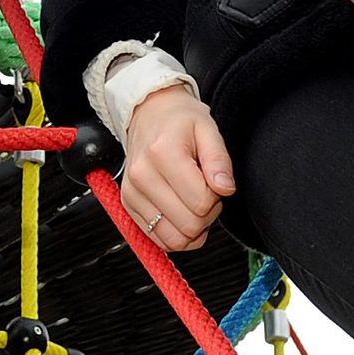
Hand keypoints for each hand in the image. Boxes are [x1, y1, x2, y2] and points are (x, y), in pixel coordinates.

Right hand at [119, 86, 234, 251]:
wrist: (148, 114)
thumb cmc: (179, 121)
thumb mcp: (207, 129)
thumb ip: (219, 160)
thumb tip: (225, 188)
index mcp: (163, 153)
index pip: (201, 203)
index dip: (216, 198)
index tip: (212, 183)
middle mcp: (142, 175)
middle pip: (188, 225)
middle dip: (206, 216)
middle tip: (205, 193)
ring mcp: (132, 192)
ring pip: (173, 239)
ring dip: (191, 229)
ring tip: (192, 203)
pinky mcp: (128, 204)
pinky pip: (157, 239)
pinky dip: (174, 233)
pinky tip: (179, 213)